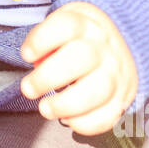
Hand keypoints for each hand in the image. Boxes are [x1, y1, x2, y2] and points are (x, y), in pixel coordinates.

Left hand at [19, 1, 137, 135]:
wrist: (120, 48)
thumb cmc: (79, 39)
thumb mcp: (62, 26)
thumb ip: (45, 40)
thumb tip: (36, 62)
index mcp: (87, 24)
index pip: (67, 25)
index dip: (41, 40)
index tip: (26, 55)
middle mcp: (105, 47)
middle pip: (82, 57)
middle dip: (48, 77)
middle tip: (28, 89)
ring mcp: (116, 73)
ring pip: (98, 90)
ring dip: (66, 104)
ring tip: (45, 109)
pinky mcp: (122, 98)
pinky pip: (108, 116)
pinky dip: (85, 123)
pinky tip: (68, 119)